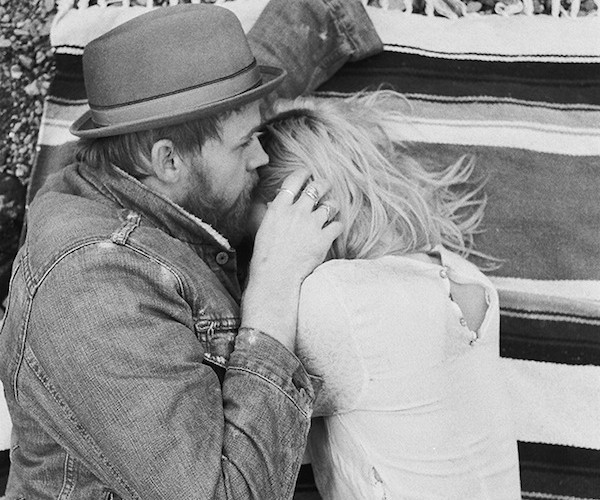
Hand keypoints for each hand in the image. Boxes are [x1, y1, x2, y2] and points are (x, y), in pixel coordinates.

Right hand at [241, 169, 341, 349]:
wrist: (276, 276)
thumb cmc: (265, 255)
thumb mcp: (263, 228)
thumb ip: (271, 212)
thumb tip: (275, 202)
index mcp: (279, 208)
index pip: (293, 181)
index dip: (302, 173)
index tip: (307, 171)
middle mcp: (297, 212)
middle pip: (316, 188)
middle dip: (323, 184)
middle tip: (326, 185)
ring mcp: (312, 225)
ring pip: (330, 205)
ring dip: (332, 206)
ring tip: (331, 209)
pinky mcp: (323, 239)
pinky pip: (338, 225)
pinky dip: (337, 226)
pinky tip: (334, 229)